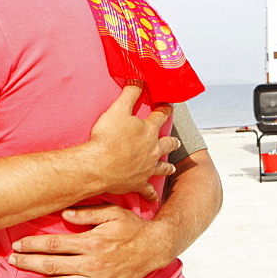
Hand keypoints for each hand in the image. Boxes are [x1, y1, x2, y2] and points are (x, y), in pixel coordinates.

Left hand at [10, 204, 167, 277]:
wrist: (154, 247)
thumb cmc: (132, 228)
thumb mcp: (112, 213)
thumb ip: (87, 213)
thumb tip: (64, 213)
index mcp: (91, 242)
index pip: (55, 244)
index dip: (33, 245)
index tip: (18, 244)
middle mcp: (91, 263)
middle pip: (52, 265)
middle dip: (29, 263)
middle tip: (12, 261)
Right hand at [84, 84, 178, 199]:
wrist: (99, 166)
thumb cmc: (107, 138)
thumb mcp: (118, 109)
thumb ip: (130, 93)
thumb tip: (139, 79)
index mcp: (149, 131)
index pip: (161, 117)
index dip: (165, 109)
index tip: (169, 106)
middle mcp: (152, 150)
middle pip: (167, 144)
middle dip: (172, 141)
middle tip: (177, 140)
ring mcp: (147, 168)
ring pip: (162, 167)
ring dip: (167, 166)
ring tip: (172, 167)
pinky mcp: (138, 184)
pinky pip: (147, 191)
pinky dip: (150, 194)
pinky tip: (153, 198)